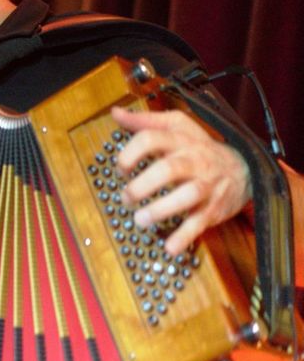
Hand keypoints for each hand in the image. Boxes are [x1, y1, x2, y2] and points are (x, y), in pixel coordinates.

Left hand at [113, 107, 250, 254]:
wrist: (245, 169)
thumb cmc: (199, 147)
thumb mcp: (177, 127)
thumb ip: (145, 121)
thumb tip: (116, 113)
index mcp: (180, 140)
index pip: (152, 138)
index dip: (130, 153)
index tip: (120, 168)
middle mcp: (193, 161)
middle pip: (168, 169)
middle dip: (142, 185)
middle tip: (126, 197)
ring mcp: (205, 186)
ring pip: (187, 196)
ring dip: (161, 210)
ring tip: (140, 219)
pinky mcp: (213, 209)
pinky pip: (199, 223)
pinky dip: (184, 237)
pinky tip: (170, 247)